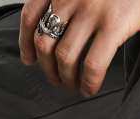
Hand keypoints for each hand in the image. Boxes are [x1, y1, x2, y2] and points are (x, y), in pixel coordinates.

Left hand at [19, 0, 139, 95]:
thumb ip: (73, 0)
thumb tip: (58, 33)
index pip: (31, 15)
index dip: (26, 42)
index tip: (29, 60)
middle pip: (45, 42)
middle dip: (48, 69)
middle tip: (59, 80)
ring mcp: (92, 9)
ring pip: (65, 58)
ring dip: (67, 79)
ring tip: (76, 86)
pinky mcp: (114, 24)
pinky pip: (92, 65)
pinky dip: (88, 82)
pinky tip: (91, 88)